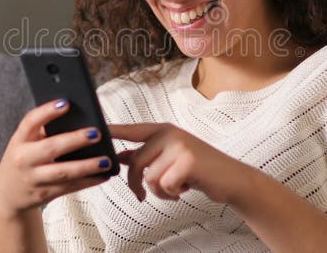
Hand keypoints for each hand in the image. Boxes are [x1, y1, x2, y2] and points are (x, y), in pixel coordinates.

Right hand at [0, 99, 112, 218]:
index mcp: (19, 140)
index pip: (30, 122)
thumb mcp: (24, 143)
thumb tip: (78, 117)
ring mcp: (33, 179)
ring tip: (106, 161)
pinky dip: (88, 181)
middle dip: (75, 140)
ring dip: (87, 166)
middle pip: (51, 148)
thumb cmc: (23, 160)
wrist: (8, 195)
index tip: (66, 103)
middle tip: (96, 133)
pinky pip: (69, 187)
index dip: (47, 111)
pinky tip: (103, 175)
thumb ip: (43, 131)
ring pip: (63, 173)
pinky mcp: (44, 194)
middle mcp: (23, 159)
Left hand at [109, 123, 252, 203]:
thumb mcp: (170, 158)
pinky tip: (185, 189)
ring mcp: (179, 145)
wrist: (230, 179)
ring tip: (176, 188)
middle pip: (135, 162)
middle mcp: (170, 133)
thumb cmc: (198, 170)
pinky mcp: (187, 161)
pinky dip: (171, 194)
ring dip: (160, 191)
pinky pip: (164, 185)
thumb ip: (146, 155)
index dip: (113, 130)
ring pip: (149, 177)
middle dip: (136, 184)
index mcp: (163, 130)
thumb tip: (118, 156)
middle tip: (143, 195)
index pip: (132, 130)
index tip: (96, 130)